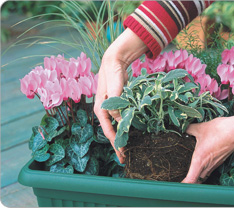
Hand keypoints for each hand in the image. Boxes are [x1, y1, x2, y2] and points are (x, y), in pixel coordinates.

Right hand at [94, 28, 147, 162]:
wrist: (114, 62)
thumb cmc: (112, 75)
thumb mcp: (114, 91)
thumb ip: (116, 105)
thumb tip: (121, 120)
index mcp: (100, 109)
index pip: (108, 130)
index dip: (115, 143)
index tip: (122, 154)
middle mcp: (104, 111)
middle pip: (111, 132)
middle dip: (117, 145)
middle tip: (124, 158)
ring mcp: (111, 108)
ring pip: (117, 127)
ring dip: (122, 138)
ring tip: (129, 149)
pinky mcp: (118, 104)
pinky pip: (122, 119)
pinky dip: (126, 127)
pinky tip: (132, 132)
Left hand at [182, 104, 233, 182]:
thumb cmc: (220, 130)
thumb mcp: (200, 128)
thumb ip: (189, 129)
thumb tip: (182, 128)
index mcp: (200, 160)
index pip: (191, 180)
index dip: (183, 185)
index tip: (177, 186)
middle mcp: (207, 165)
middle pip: (197, 181)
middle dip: (189, 183)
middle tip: (179, 180)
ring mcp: (215, 164)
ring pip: (204, 175)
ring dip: (197, 176)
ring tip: (188, 174)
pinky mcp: (221, 160)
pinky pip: (210, 169)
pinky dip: (204, 169)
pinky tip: (201, 162)